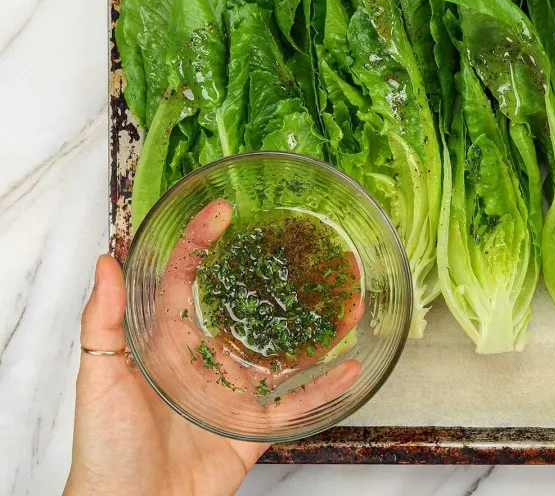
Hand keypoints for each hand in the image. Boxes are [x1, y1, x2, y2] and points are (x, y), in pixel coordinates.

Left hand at [65, 200, 361, 495]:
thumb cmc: (105, 449)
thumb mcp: (98, 379)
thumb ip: (103, 322)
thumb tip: (107, 261)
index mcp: (168, 343)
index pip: (188, 281)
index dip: (202, 244)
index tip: (223, 212)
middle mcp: (206, 361)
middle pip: (253, 310)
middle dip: (284, 279)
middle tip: (312, 250)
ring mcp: (234, 394)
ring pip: (285, 353)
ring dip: (319, 328)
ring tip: (350, 302)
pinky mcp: (253, 429)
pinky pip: (296, 404)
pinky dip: (325, 388)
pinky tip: (350, 366)